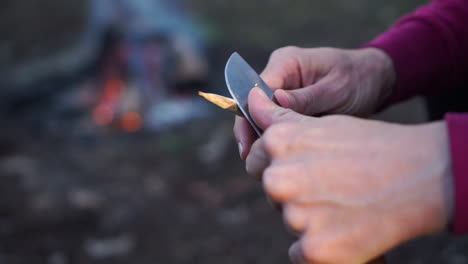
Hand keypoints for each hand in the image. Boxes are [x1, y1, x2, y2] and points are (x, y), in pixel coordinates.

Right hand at [234, 47, 395, 158]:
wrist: (374, 80)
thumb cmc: (358, 79)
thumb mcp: (335, 89)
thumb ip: (306, 98)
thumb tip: (276, 102)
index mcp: (286, 62)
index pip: (254, 90)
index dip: (248, 117)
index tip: (250, 145)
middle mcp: (279, 75)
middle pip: (251, 105)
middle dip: (251, 132)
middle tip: (253, 163)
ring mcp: (282, 90)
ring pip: (259, 117)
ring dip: (262, 138)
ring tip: (267, 164)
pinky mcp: (288, 105)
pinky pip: (274, 123)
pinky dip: (276, 139)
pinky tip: (280, 157)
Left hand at [246, 87, 452, 263]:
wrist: (419, 175)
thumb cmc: (370, 146)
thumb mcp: (321, 123)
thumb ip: (279, 118)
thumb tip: (251, 100)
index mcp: (279, 144)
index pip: (255, 162)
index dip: (280, 165)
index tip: (306, 167)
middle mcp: (280, 179)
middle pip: (272, 192)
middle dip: (293, 191)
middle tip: (331, 186)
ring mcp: (296, 215)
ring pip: (288, 221)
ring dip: (310, 218)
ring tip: (344, 204)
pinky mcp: (313, 248)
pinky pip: (299, 252)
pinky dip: (319, 246)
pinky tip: (344, 229)